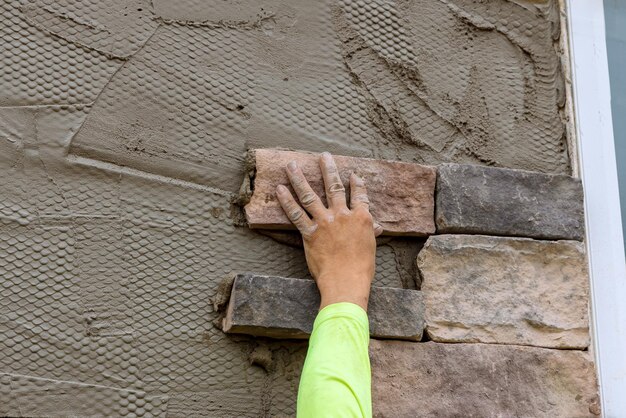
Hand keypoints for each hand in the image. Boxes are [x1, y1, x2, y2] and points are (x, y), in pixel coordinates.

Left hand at [275, 152, 382, 310]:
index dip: (357, 183)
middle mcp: (343, 215)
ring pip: (310, 195)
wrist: (346, 281)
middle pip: (334, 187)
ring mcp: (325, 222)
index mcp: (361, 218)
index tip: (354, 174)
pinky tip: (280, 189)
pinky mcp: (310, 233)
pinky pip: (296, 214)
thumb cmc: (361, 268)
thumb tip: (378, 227)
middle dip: (328, 169)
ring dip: (299, 178)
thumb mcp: (370, 247)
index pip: (360, 195)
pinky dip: (286, 201)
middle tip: (323, 156)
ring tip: (292, 165)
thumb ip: (371, 232)